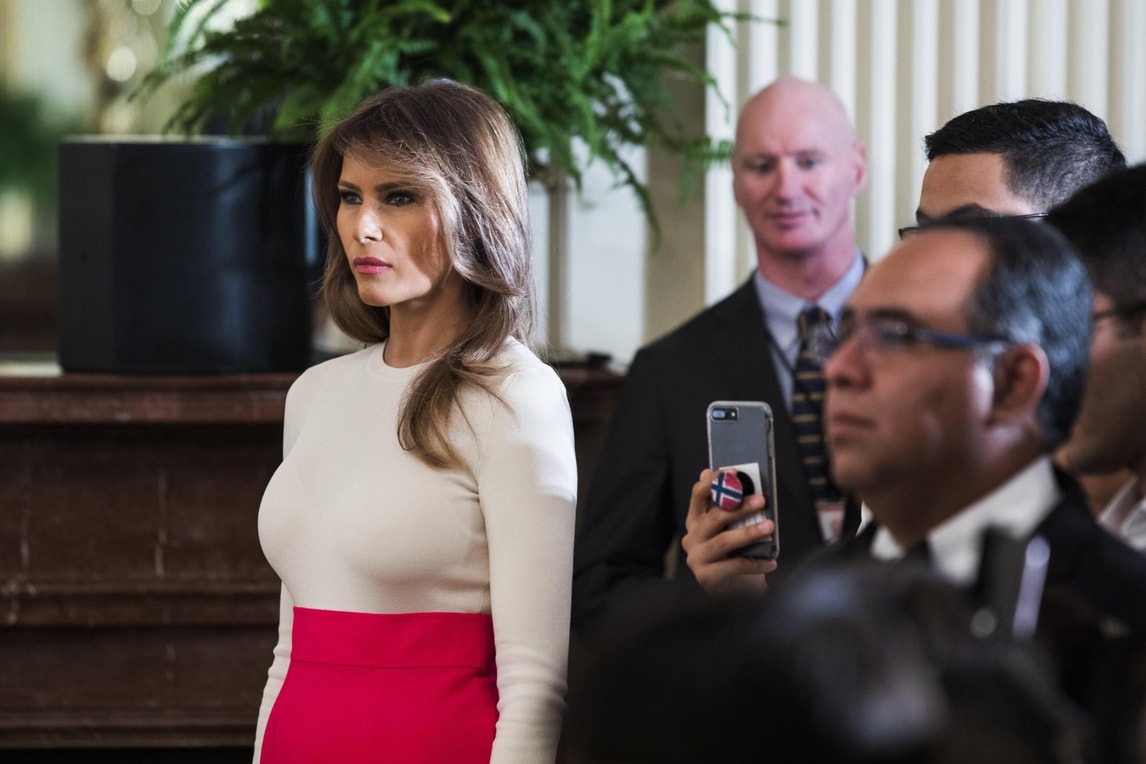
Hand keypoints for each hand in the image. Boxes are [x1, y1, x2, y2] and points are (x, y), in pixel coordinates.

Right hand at [682, 469, 776, 595]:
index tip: (732, 471)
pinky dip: (755, 563)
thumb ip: (735, 510)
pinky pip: (734, 566)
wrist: (736, 592)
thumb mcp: (735, 530)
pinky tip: (771, 561)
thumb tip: (746, 483)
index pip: (698, 496)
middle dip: (738, 507)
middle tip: (761, 500)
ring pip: (723, 541)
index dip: (713, 482)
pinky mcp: (705, 577)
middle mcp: (691, 538)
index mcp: (696, 521)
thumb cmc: (736, 556)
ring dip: (748, 532)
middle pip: (713, 518)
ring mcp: (696, 558)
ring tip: (769, 526)